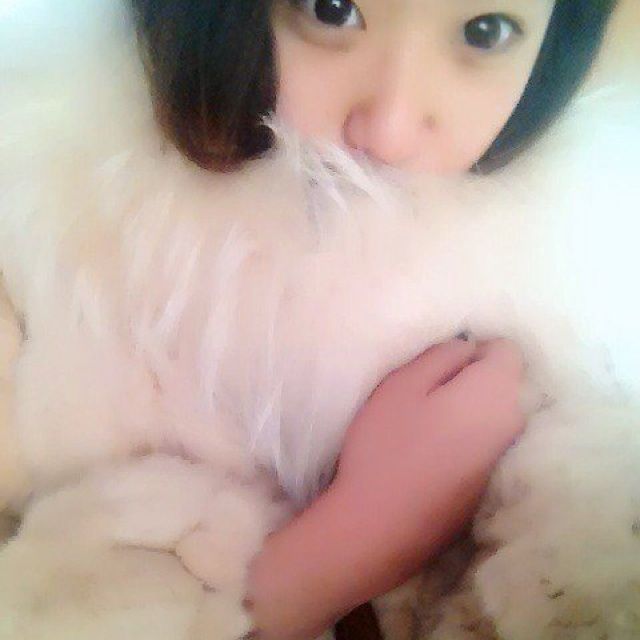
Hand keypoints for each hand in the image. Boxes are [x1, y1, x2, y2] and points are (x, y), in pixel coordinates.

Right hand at [334, 337, 524, 531]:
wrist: (381, 524)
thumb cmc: (387, 444)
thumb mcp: (404, 383)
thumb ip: (443, 355)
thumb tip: (469, 348)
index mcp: (496, 392)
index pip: (507, 349)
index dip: (474, 349)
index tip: (440, 367)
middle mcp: (514, 422)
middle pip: (507, 380)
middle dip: (475, 376)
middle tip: (429, 392)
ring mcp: (505, 455)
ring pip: (497, 410)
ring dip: (471, 405)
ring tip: (429, 420)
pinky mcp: (491, 480)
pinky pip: (489, 439)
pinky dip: (470, 433)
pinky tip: (436, 449)